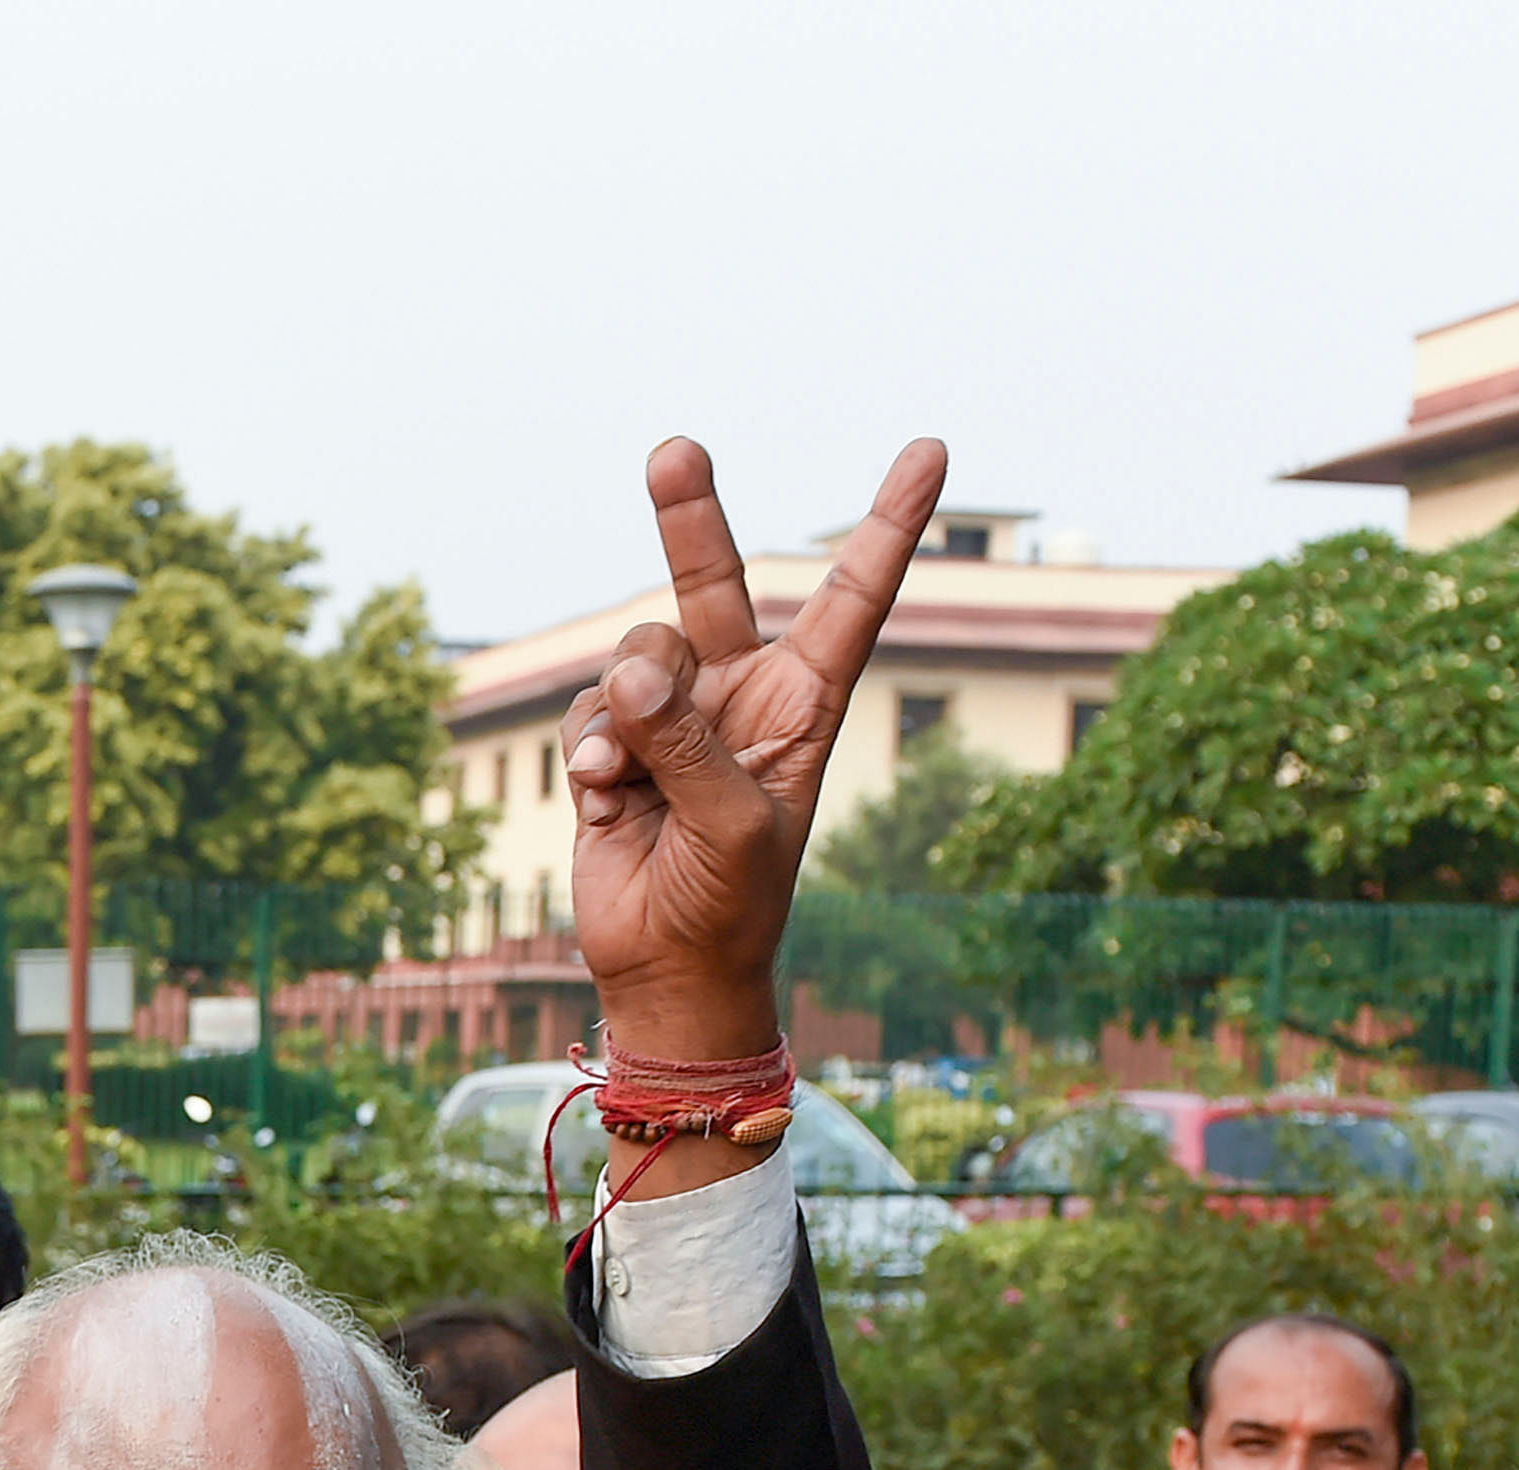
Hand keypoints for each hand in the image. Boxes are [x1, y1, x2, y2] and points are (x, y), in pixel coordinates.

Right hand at [562, 438, 946, 1069]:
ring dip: (624, 706)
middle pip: (715, 583)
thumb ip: (684, 742)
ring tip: (623, 773)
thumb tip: (632, 678)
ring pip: (637, 654)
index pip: (852, 597)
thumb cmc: (731, 906)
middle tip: (674, 451)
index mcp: (803, 704)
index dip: (890, 525)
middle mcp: (739, 695)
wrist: (665, 970)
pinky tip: (602, 797)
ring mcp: (672, 717)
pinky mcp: (613, 745)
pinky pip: (590, 709)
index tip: (929, 452)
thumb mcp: (732, 825)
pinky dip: (589, 749)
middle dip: (690, 517)